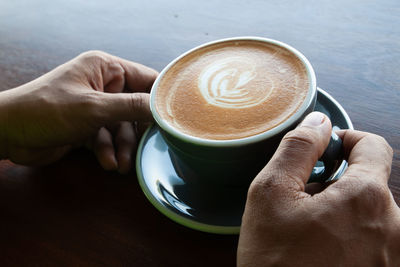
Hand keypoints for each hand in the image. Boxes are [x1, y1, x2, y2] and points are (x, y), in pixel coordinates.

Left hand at [0, 51, 157, 172]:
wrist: (9, 133)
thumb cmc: (48, 110)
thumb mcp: (95, 108)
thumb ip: (132, 107)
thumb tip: (164, 109)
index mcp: (106, 68)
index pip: (146, 78)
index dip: (161, 98)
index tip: (177, 117)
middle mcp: (104, 85)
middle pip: (137, 108)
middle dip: (138, 132)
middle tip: (148, 148)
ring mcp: (96, 106)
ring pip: (123, 127)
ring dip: (123, 147)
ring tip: (121, 165)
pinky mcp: (88, 126)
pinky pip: (108, 137)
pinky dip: (108, 150)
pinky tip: (106, 162)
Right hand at [237, 112, 399, 265]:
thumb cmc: (274, 263)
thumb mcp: (271, 194)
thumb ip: (298, 148)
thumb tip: (319, 121)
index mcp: (367, 199)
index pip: (373, 146)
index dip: (347, 140)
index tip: (329, 147)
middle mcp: (394, 227)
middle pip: (370, 182)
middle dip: (338, 182)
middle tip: (303, 202)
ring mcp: (393, 254)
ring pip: (370, 212)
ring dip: (342, 210)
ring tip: (310, 232)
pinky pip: (374, 237)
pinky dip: (350, 233)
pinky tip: (323, 250)